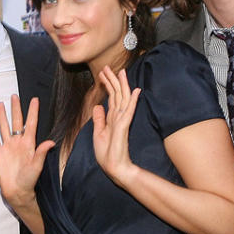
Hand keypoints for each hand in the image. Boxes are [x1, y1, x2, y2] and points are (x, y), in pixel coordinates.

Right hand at [0, 95, 53, 207]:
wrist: (16, 191)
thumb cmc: (29, 180)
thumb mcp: (37, 166)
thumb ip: (42, 152)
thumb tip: (51, 142)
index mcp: (28, 144)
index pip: (31, 123)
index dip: (33, 111)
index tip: (34, 100)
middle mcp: (18, 143)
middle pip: (16, 121)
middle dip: (15, 108)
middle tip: (14, 96)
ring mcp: (8, 147)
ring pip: (5, 127)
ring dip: (3, 116)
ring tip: (1, 105)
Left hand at [92, 67, 140, 186]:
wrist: (113, 167)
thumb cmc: (107, 153)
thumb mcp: (98, 133)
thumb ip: (99, 119)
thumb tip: (98, 106)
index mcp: (112, 118)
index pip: (111, 98)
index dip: (107, 85)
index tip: (102, 73)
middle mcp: (118, 117)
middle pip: (117, 94)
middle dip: (112, 80)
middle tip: (108, 66)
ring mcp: (122, 120)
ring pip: (123, 98)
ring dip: (121, 85)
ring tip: (120, 71)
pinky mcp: (124, 126)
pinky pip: (128, 110)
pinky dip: (132, 100)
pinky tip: (135, 90)